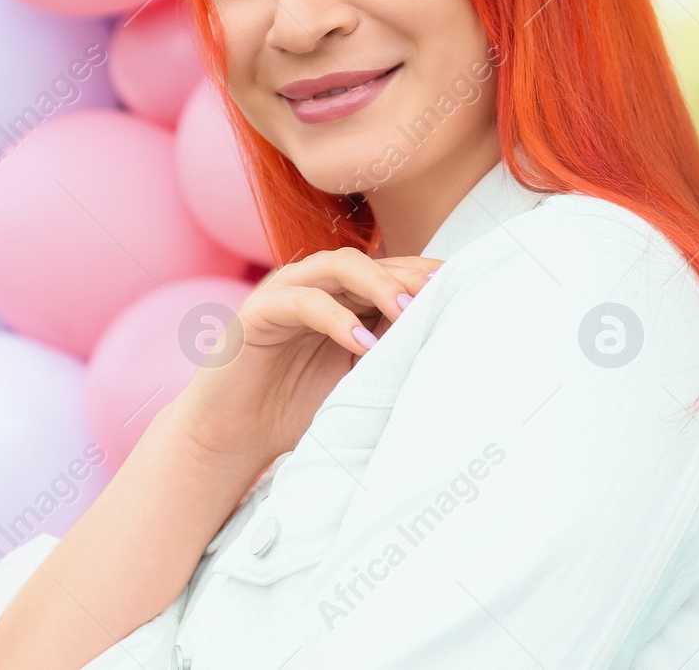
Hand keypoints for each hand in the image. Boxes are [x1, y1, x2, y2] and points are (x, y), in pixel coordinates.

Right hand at [169, 248, 441, 469]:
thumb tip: (447, 347)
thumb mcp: (357, 380)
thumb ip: (391, 356)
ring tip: (408, 313)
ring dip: (379, 285)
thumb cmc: (297, 409)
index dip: (428, 277)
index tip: (466, 291)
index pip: (394, 271)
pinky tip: (362, 344)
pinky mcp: (258, 311)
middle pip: (374, 262)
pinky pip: (303, 301)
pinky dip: (336, 318)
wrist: (232, 436)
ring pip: (340, 266)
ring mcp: (286, 291)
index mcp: (345, 296)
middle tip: (443, 296)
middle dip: (412, 277)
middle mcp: (317, 284)